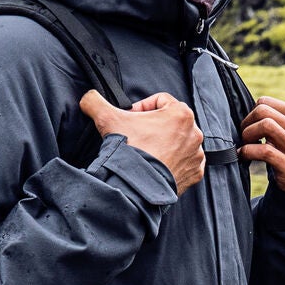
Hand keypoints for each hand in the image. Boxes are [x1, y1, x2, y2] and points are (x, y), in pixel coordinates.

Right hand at [80, 90, 204, 194]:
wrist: (135, 186)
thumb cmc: (129, 150)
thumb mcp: (107, 118)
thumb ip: (96, 101)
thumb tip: (89, 98)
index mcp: (181, 113)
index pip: (160, 100)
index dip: (142, 108)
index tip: (130, 119)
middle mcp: (194, 132)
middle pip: (170, 121)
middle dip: (153, 126)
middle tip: (136, 136)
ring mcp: (196, 155)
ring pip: (178, 142)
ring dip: (163, 144)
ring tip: (145, 152)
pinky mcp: (194, 173)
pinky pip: (184, 162)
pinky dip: (172, 162)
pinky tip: (156, 165)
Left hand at [240, 97, 284, 192]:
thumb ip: (280, 118)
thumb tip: (249, 111)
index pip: (266, 102)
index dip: (252, 113)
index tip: (251, 126)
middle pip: (263, 111)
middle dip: (247, 123)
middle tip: (245, 136)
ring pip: (266, 126)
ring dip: (247, 135)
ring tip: (246, 144)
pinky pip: (263, 151)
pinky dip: (247, 151)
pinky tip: (244, 156)